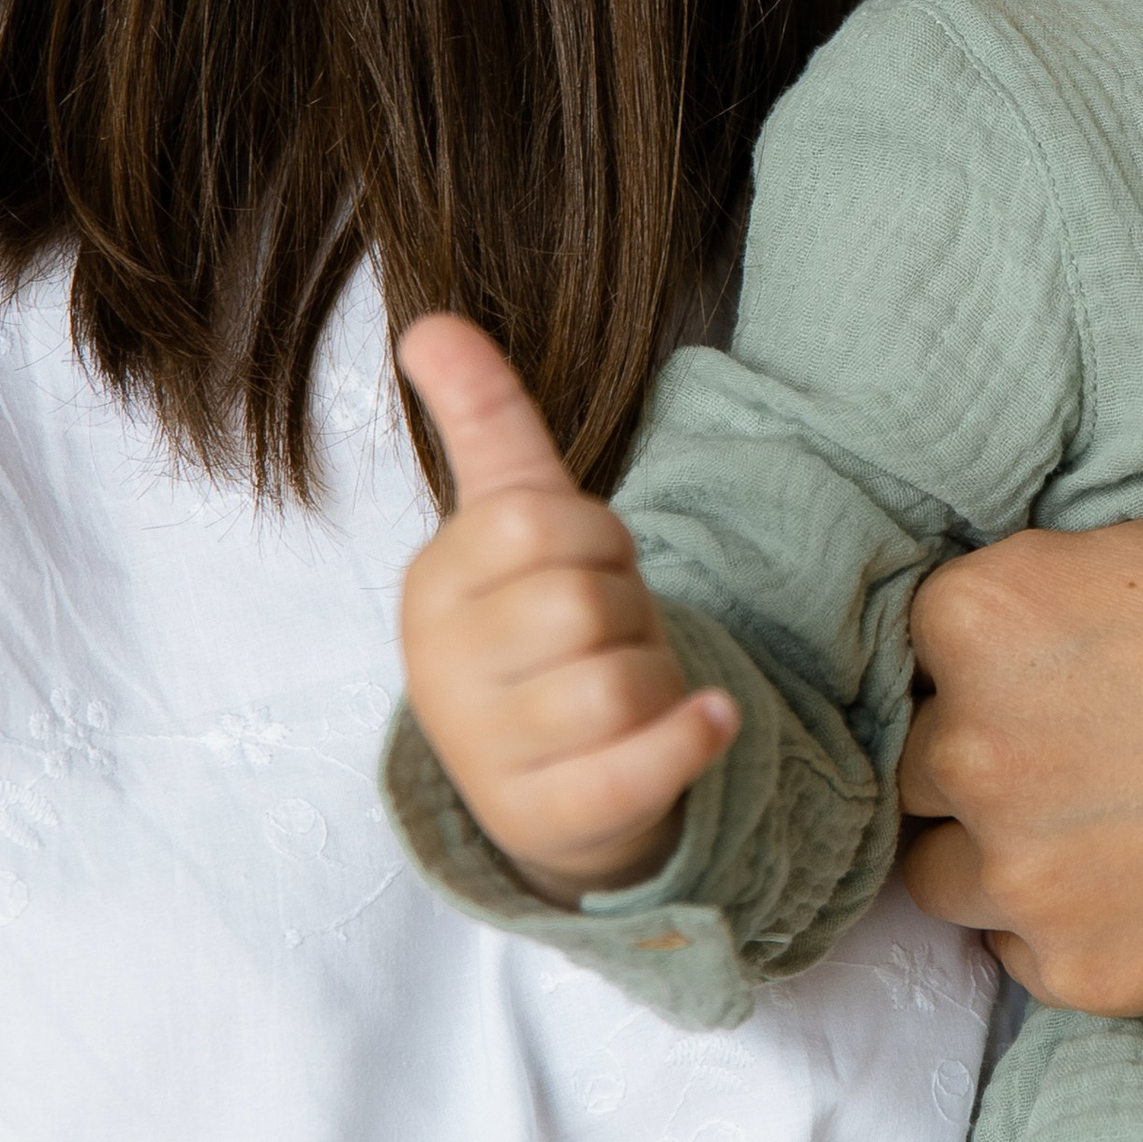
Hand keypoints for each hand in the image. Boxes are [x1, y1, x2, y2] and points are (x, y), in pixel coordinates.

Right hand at [394, 314, 738, 899]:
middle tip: (613, 639)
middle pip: (584, 602)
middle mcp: (441, 672)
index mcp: (432, 586)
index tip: (588, 568)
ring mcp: (486, 754)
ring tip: (636, 690)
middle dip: (632, 612)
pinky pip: (632, 767)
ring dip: (659, 679)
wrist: (553, 788)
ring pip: (615, 682)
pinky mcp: (547, 820)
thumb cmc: (539, 639)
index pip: (540, 521)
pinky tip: (712, 719)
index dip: (599, 538)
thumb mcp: (510, 525)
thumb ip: (483, 422)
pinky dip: (690, 737)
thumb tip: (430, 321)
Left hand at [899, 518, 1142, 1141]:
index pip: (908, 634)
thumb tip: (981, 643)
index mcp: (992, 609)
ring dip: (996, 845)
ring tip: (1109, 820)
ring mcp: (1022, 870)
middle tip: (1087, 744)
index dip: (978, 652)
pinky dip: (1060, 923)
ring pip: (935, 866)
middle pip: (907, 756)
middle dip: (977, 749)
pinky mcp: (1080, 970)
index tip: (1043, 662)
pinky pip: (1014, 950)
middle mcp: (975, 740)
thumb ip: (1054, 599)